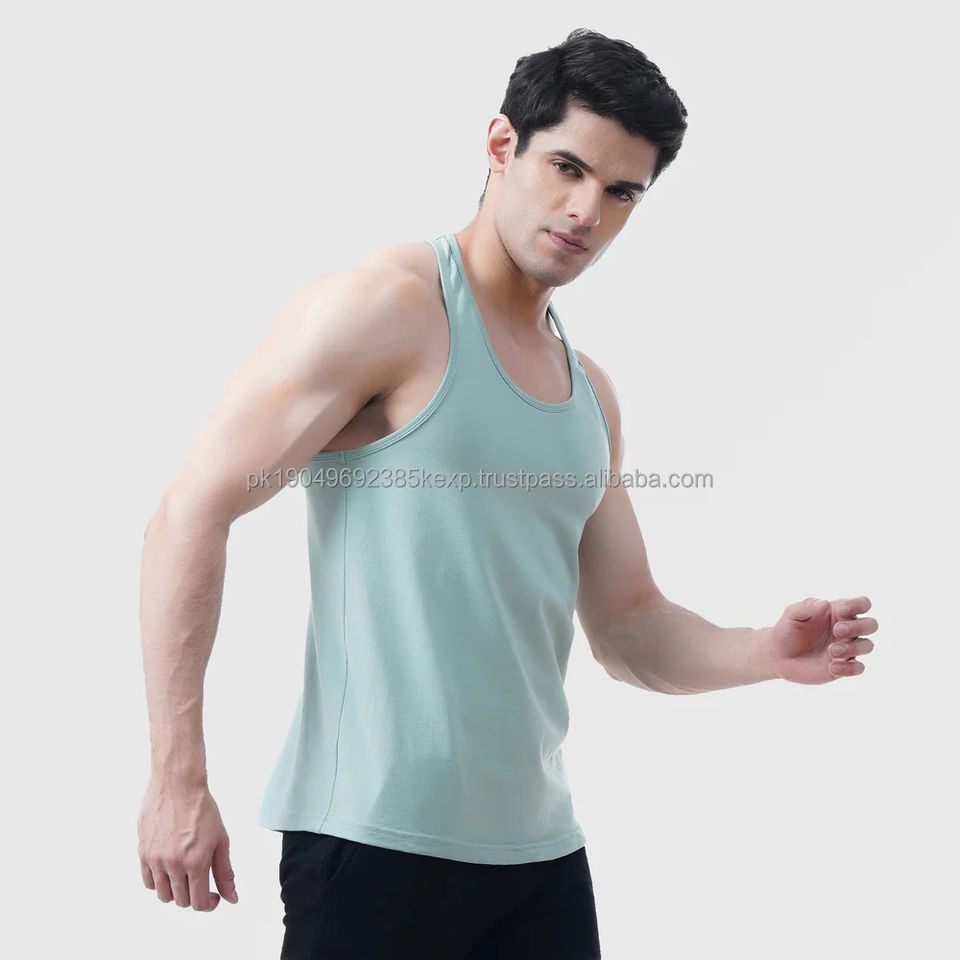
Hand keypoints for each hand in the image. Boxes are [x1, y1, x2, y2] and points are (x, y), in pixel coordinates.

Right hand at [137, 777, 238, 910]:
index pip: (199, 903)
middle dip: (194, 896)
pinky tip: (170, 870)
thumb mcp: (221, 840)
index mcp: (196, 861)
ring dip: (176, 891)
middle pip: (181, 901)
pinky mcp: (143, 852)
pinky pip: (148, 881)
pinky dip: (159, 882)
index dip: (209, 904)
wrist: (177, 784)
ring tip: (185, 875)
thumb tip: (231, 897)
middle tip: (201, 883)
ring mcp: (155, 859)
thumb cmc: (201, 808)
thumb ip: (225, 872)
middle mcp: (173, 863)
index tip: (214, 897)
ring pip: (163, 894)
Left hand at [768, 595, 876, 684]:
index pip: (862, 604)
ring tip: (832, 650)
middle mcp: (847, 629)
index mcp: (838, 612)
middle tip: (836, 630)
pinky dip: (849, 668)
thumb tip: (825, 603)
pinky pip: (858, 668)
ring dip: (853, 648)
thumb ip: (807, 606)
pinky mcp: (843, 666)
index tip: (840, 611)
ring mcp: (847, 648)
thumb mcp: (792, 615)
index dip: (858, 605)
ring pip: (867, 645)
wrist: (778, 655)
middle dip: (858, 627)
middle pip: (871, 624)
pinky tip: (832, 667)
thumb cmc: (787, 630)